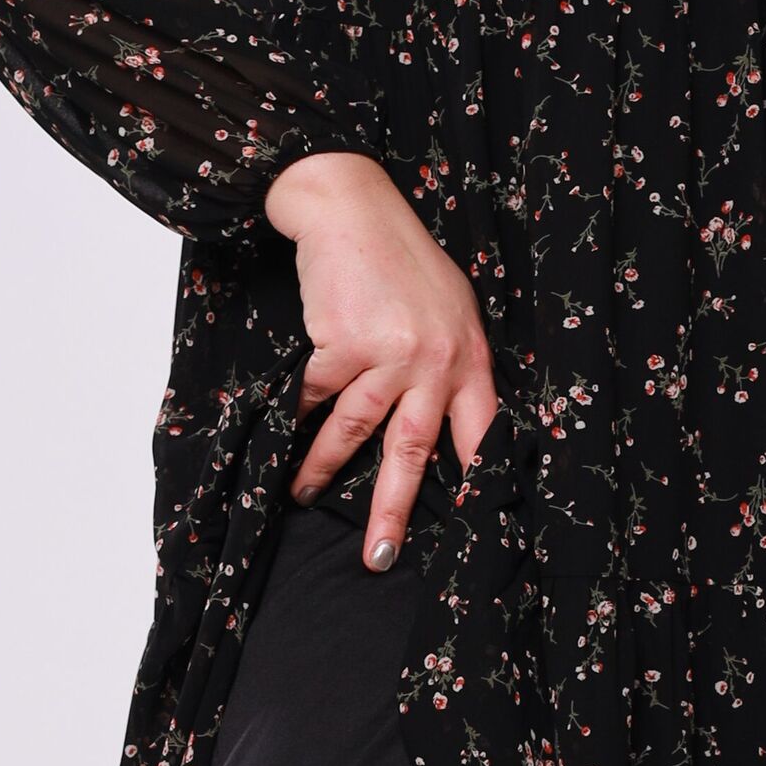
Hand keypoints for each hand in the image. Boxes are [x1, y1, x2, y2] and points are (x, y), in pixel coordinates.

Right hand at [264, 152, 498, 570]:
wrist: (351, 208)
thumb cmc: (398, 259)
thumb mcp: (448, 309)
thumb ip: (448, 362)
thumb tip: (442, 423)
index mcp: (469, 355)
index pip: (483, 431)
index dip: (480, 482)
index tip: (477, 531)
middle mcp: (435, 360)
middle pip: (414, 450)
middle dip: (392, 508)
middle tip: (379, 556)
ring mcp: (390, 352)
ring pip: (354, 429)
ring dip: (323, 469)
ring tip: (303, 496)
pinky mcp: (344, 343)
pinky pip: (315, 396)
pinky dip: (296, 416)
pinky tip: (283, 433)